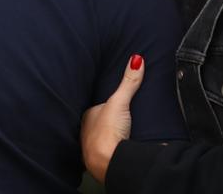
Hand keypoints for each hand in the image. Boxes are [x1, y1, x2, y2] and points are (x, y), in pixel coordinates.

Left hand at [81, 54, 144, 183]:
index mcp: (87, 117)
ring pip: (100, 140)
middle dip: (106, 122)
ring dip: (109, 138)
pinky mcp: (103, 162)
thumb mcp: (119, 102)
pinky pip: (107, 154)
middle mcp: (87, 132)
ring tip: (121, 135)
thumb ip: (128, 82)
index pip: (95, 107)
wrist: (108, 163)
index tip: (113, 104)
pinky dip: (112, 152)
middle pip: (98, 124)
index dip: (104, 105)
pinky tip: (120, 152)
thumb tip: (136, 60)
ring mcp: (93, 149)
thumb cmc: (107, 132)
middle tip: (119, 120)